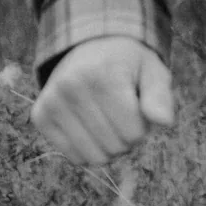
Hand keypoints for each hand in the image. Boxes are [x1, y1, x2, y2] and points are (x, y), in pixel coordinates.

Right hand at [31, 36, 175, 166]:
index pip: (134, 133)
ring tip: (108, 121)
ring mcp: (52, 102)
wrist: (90, 48)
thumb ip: (160, 97)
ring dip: (109, 147)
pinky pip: (74, 157)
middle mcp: (72, 88)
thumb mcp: (153, 72)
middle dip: (127, 138)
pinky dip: (88, 149)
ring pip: (94, 157)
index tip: (139, 109)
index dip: (144, 128)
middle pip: (115, 147)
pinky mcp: (40, 116)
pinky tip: (90, 127)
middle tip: (123, 114)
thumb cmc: (129, 65)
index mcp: (103, 76)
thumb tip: (164, 122)